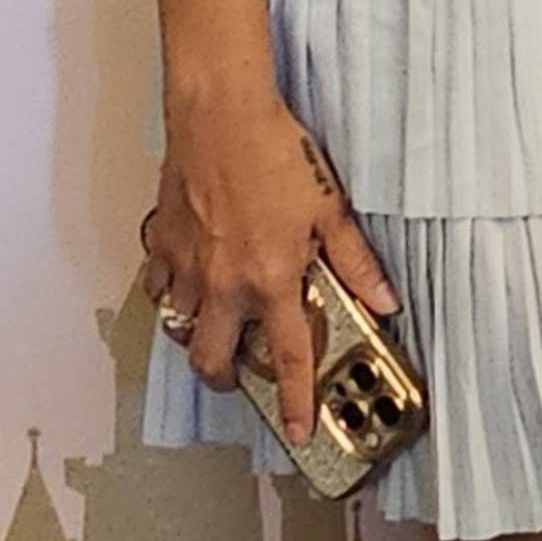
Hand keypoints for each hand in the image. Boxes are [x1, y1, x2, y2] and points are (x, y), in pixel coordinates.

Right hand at [142, 90, 393, 454]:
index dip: (293, 401)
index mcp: (271, 279)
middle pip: (211, 360)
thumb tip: (382, 296)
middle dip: (225, 379)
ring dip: (197, 335)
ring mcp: (188, 266)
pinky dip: (170, 295)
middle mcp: (225, 283)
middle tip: (239, 374)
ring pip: (180, 327)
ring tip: (216, 324)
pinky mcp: (163, 243)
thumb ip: (355, 260)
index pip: (286, 357)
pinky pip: (158, 287)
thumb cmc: (272, 150)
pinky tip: (188, 281)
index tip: (295, 428)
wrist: (220, 112)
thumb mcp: (329, 207)